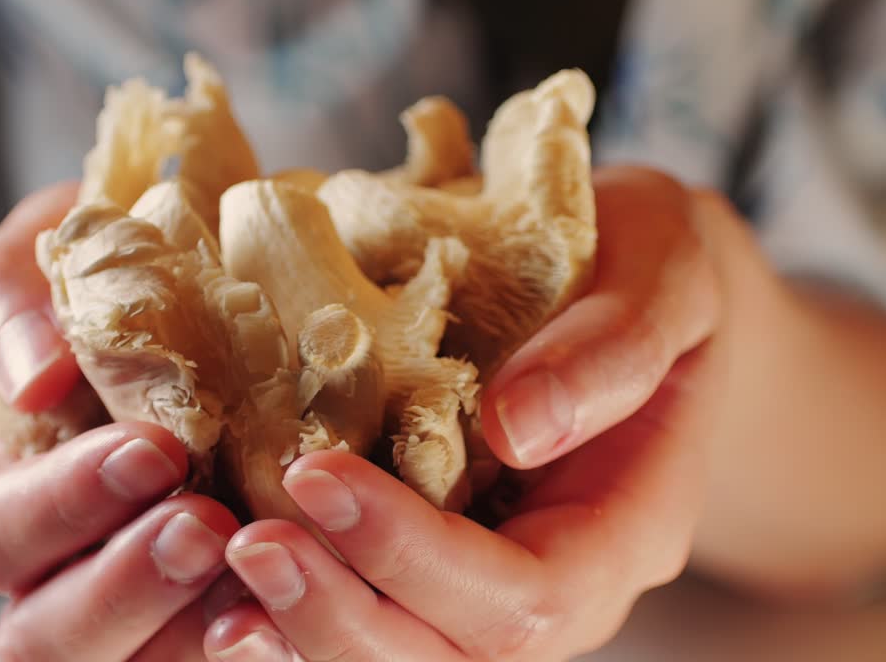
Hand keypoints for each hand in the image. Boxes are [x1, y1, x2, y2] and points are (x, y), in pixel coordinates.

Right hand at [0, 184, 238, 660]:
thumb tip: (32, 381)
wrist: (250, 256)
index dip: (60, 505)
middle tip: (206, 522)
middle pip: (45, 634)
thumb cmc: (133, 250)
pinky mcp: (227, 602)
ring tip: (264, 552)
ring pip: (140, 659)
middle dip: (123, 585)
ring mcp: (150, 593)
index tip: (152, 450)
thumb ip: (7, 298)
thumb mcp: (53, 242)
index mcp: (6, 481)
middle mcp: (67, 557)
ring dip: (194, 619)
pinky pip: (233, 644)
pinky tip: (310, 587)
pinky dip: (266, 631)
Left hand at [202, 167, 731, 659]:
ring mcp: (496, 575)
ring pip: (409, 656)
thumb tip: (515, 426)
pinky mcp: (438, 552)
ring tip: (223, 580)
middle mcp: (563, 579)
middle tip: (247, 545)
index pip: (531, 597)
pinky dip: (300, 609)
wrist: (638, 284)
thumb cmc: (652, 264)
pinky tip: (228, 583)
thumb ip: (614, 347)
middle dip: (344, 618)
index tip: (317, 475)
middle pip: (457, 658)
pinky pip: (375, 607)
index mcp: (627, 527)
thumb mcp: (662, 273)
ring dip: (309, 633)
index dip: (417, 556)